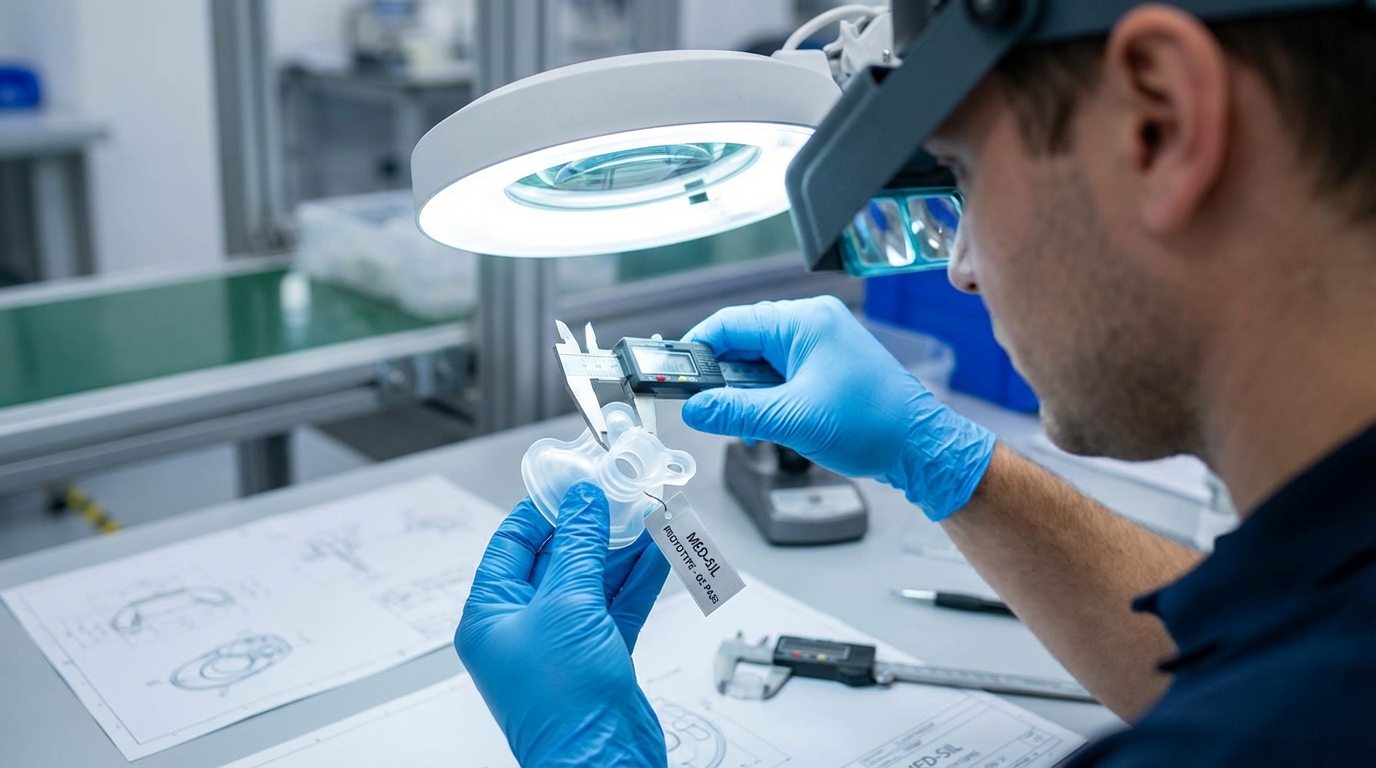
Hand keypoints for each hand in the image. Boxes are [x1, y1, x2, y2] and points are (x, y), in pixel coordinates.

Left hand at [457, 482, 670, 766]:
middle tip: (620, 493)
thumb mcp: (567, 606)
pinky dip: (639, 578)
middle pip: (558, 558)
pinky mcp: (599, 656)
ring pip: (594, 580)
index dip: (544, 508)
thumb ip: (578, 548)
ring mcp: (563, 642)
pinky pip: (617, 605)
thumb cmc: (563, 706)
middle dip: (593, 526)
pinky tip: (659, 551)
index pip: (512, 543)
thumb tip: (582, 505)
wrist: (603, 762)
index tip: (573, 482)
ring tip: (648, 513)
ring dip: (623, 549)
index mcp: (492, 615)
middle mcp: (523, 627)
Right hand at [682, 296, 995, 520]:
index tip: (672, 373)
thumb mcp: (791, 419)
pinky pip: (781, 372)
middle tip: (700, 405)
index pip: (729, 323)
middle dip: (721, 375)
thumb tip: (695, 409)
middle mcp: (812, 323)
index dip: (696, 349)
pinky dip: (765, 394)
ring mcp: (822, 343)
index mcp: (804, 321)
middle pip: (742, 340)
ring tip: (739, 419)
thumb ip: (735, 412)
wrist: (921, 447)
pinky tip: (763, 419)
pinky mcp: (827, 365)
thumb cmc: (873, 425)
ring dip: (744, 390)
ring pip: (760, 360)